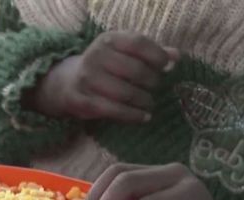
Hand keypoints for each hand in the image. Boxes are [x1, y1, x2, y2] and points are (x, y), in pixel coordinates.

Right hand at [32, 31, 179, 122]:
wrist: (66, 83)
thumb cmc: (104, 67)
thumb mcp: (124, 53)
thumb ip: (150, 53)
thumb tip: (177, 56)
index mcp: (108, 39)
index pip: (138, 43)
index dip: (157, 56)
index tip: (168, 67)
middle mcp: (95, 56)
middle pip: (135, 70)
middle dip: (152, 81)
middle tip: (156, 87)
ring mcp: (87, 79)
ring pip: (126, 93)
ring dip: (144, 101)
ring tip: (150, 104)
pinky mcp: (83, 101)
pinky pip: (114, 111)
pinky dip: (133, 115)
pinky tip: (143, 117)